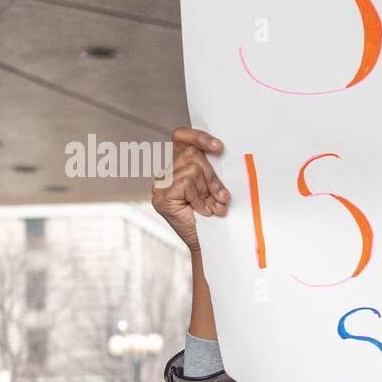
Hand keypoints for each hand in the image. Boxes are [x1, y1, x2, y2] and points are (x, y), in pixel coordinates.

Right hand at [151, 128, 229, 252]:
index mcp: (177, 166)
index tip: (219, 147)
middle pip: (192, 154)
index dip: (198, 136)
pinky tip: (202, 212)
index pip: (181, 137)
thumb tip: (221, 153)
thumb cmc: (213, 216)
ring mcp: (160, 184)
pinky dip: (199, 200)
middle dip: (211, 176)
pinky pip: (186, 185)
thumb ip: (212, 173)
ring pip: (191, 170)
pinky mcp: (161, 196)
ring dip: (207, 191)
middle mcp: (165, 173)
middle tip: (221, 197)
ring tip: (212, 207)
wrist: (209, 245)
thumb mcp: (214, 189)